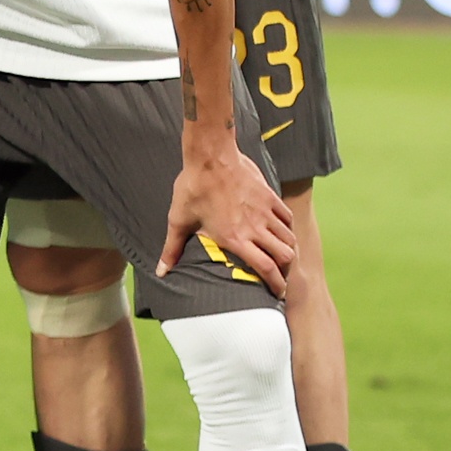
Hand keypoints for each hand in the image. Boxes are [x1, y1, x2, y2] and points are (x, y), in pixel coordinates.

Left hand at [160, 138, 294, 297]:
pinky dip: (287, 228)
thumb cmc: (192, 188)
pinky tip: (280, 230)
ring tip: (281, 256)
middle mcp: (255, 228)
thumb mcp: (178, 220)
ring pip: (289, 238)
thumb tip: (161, 271)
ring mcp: (265, 212)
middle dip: (286, 271)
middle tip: (281, 277)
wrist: (210, 157)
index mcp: (235, 238)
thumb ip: (172, 249)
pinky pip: (287, 217)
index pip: (266, 268)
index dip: (276, 285)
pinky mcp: (269, 196)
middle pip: (285, 256)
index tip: (278, 294)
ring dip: (288, 250)